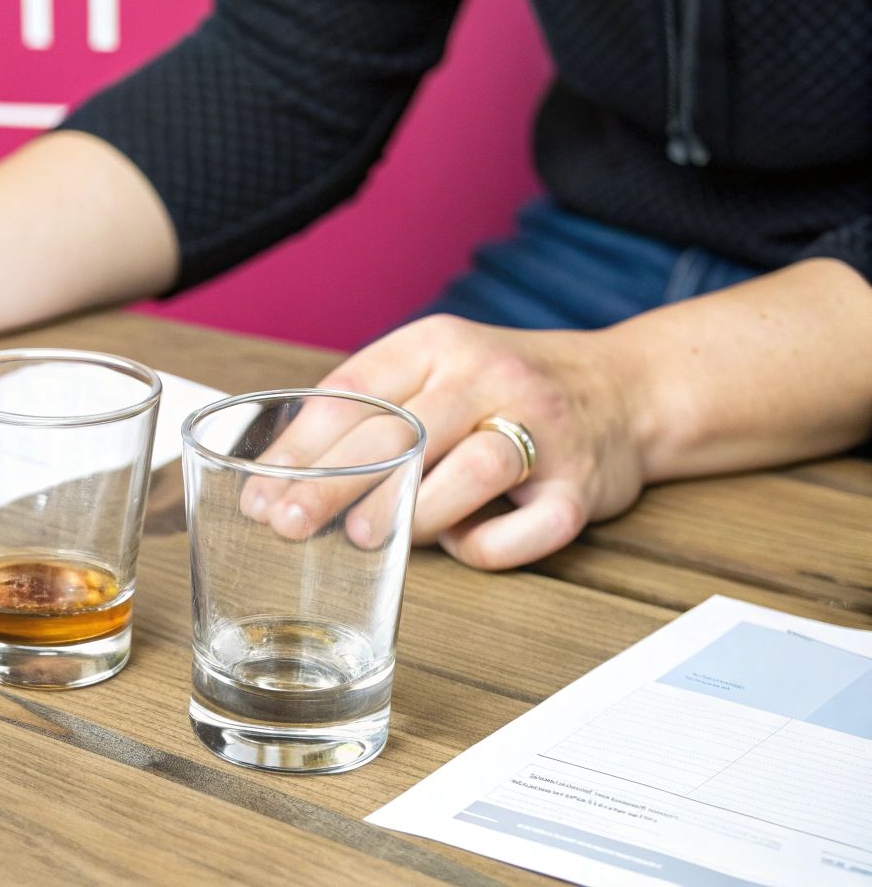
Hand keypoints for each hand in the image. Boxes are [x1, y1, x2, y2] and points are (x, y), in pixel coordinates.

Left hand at [252, 315, 649, 569]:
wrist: (629, 388)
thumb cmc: (506, 389)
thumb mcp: (436, 367)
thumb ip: (371, 407)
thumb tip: (281, 478)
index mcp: (439, 343)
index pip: (353, 392)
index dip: (298, 448)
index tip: (260, 492)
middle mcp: (491, 376)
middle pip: (399, 432)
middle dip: (332, 485)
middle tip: (289, 526)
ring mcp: (542, 430)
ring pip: (468, 470)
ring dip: (410, 512)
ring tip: (367, 538)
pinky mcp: (582, 486)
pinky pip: (528, 527)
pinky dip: (486, 545)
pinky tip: (458, 546)